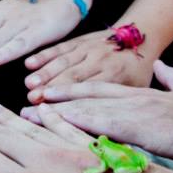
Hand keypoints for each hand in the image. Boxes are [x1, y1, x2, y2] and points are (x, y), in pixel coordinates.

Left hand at [22, 61, 172, 168]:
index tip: (47, 93)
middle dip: (54, 96)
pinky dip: (76, 119)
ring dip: (55, 107)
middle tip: (23, 101)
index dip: (72, 89)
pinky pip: (101, 120)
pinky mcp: (143, 125)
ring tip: (26, 110)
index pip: (100, 89)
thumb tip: (164, 67)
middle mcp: (137, 97)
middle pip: (86, 92)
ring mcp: (139, 109)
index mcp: (147, 94)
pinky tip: (55, 122)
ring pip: (87, 103)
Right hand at [24, 27, 157, 102]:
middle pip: (73, 77)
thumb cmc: (138, 71)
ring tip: (30, 84)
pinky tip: (30, 63)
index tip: (53, 114)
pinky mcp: (80, 41)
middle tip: (33, 101)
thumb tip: (106, 136)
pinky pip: (60, 48)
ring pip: (64, 61)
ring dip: (45, 73)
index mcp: (117, 76)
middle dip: (52, 89)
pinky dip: (45, 55)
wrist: (142, 36)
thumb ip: (120, 107)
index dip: (71, 102)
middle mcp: (101, 61)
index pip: (90, 92)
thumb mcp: (138, 90)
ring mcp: (89, 49)